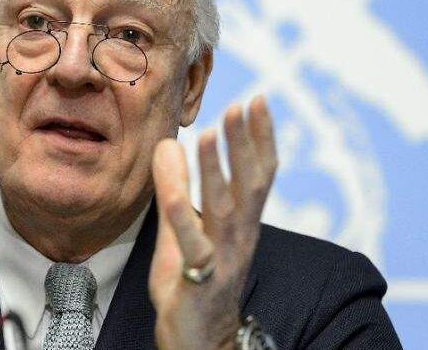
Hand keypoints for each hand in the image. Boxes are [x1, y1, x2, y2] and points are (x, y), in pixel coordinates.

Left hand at [149, 96, 276, 349]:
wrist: (196, 337)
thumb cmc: (191, 280)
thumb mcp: (182, 227)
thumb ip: (175, 188)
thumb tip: (166, 143)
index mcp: (240, 222)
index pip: (259, 173)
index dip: (260, 137)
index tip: (258, 101)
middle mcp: (239, 236)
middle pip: (251, 183)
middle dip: (247, 143)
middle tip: (244, 104)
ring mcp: (222, 257)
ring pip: (225, 209)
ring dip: (217, 169)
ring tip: (209, 134)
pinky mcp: (200, 279)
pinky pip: (191, 244)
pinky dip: (181, 215)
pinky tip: (171, 192)